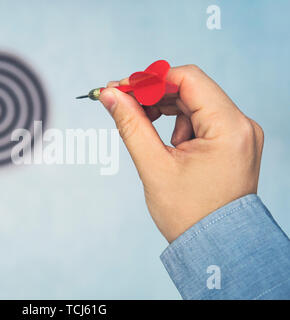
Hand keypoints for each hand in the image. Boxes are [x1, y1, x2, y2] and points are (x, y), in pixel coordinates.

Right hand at [99, 65, 263, 242]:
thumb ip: (130, 124)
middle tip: (121, 102)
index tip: (122, 87)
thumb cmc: (189, 214)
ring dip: (163, 110)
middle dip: (153, 94)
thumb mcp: (154, 166)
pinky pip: (199, 120)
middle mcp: (241, 126)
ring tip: (142, 128)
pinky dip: (176, 124)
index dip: (151, 79)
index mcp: (229, 128)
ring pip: (193, 104)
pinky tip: (163, 142)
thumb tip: (110, 95)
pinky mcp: (230, 142)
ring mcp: (238, 134)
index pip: (188, 79)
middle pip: (190, 90)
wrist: (214, 245)